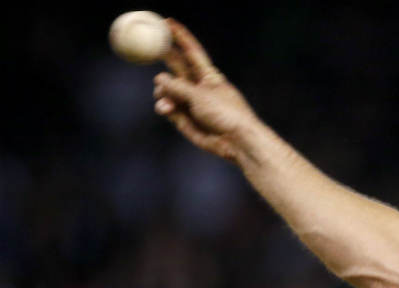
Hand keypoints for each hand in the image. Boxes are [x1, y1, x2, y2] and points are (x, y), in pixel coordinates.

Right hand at [152, 19, 259, 162]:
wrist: (237, 142)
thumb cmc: (226, 114)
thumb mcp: (200, 95)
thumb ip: (178, 86)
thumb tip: (159, 79)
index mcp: (209, 75)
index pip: (192, 51)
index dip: (180, 37)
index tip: (167, 22)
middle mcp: (198, 86)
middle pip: (177, 66)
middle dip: (164, 57)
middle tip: (148, 47)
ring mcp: (191, 102)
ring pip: (167, 90)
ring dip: (163, 92)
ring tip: (168, 100)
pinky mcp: (185, 118)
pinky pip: (168, 107)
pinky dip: (165, 107)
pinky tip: (166, 109)